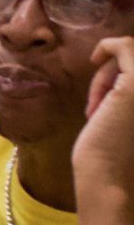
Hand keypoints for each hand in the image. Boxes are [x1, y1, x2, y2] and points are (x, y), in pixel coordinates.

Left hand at [76, 36, 133, 194]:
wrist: (108, 179)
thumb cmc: (113, 155)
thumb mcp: (125, 118)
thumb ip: (127, 97)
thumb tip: (118, 70)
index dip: (122, 79)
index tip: (104, 101)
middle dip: (115, 76)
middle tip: (99, 106)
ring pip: (132, 57)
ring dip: (109, 76)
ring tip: (97, 107)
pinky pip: (126, 46)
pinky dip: (110, 46)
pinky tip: (94, 57)